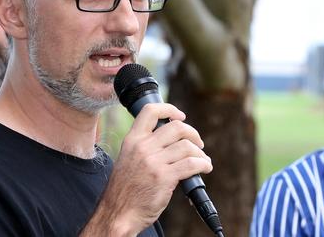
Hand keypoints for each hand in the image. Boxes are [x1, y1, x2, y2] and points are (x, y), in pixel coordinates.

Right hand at [81, 103, 212, 235]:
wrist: (118, 213)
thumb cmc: (125, 189)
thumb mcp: (128, 158)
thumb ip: (144, 146)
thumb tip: (169, 139)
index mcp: (132, 140)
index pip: (150, 111)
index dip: (169, 109)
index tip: (180, 115)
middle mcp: (143, 147)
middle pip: (176, 127)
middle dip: (193, 134)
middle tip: (198, 143)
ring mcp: (154, 162)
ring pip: (187, 146)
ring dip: (200, 153)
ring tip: (202, 160)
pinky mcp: (165, 178)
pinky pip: (192, 164)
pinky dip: (203, 164)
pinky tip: (205, 168)